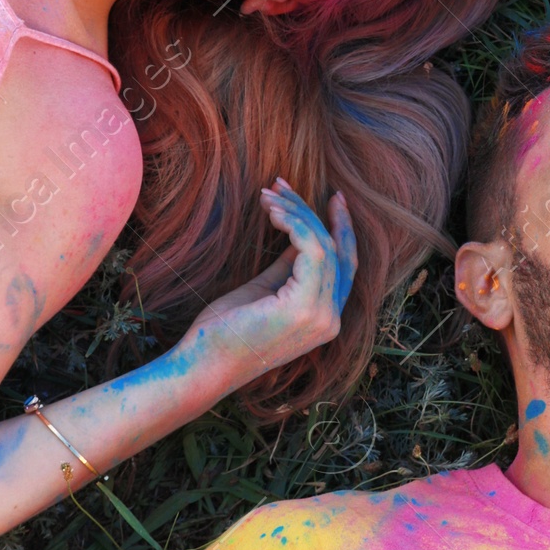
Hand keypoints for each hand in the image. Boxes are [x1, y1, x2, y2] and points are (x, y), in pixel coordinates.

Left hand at [187, 182, 357, 381]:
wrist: (203, 365)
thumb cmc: (225, 331)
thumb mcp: (264, 290)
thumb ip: (288, 267)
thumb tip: (300, 235)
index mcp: (324, 318)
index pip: (346, 266)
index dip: (343, 229)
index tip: (333, 197)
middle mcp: (330, 320)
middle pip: (337, 252)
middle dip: (312, 212)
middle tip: (283, 184)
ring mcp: (321, 317)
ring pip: (324, 246)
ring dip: (295, 213)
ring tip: (266, 196)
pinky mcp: (303, 308)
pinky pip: (312, 251)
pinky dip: (294, 224)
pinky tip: (272, 212)